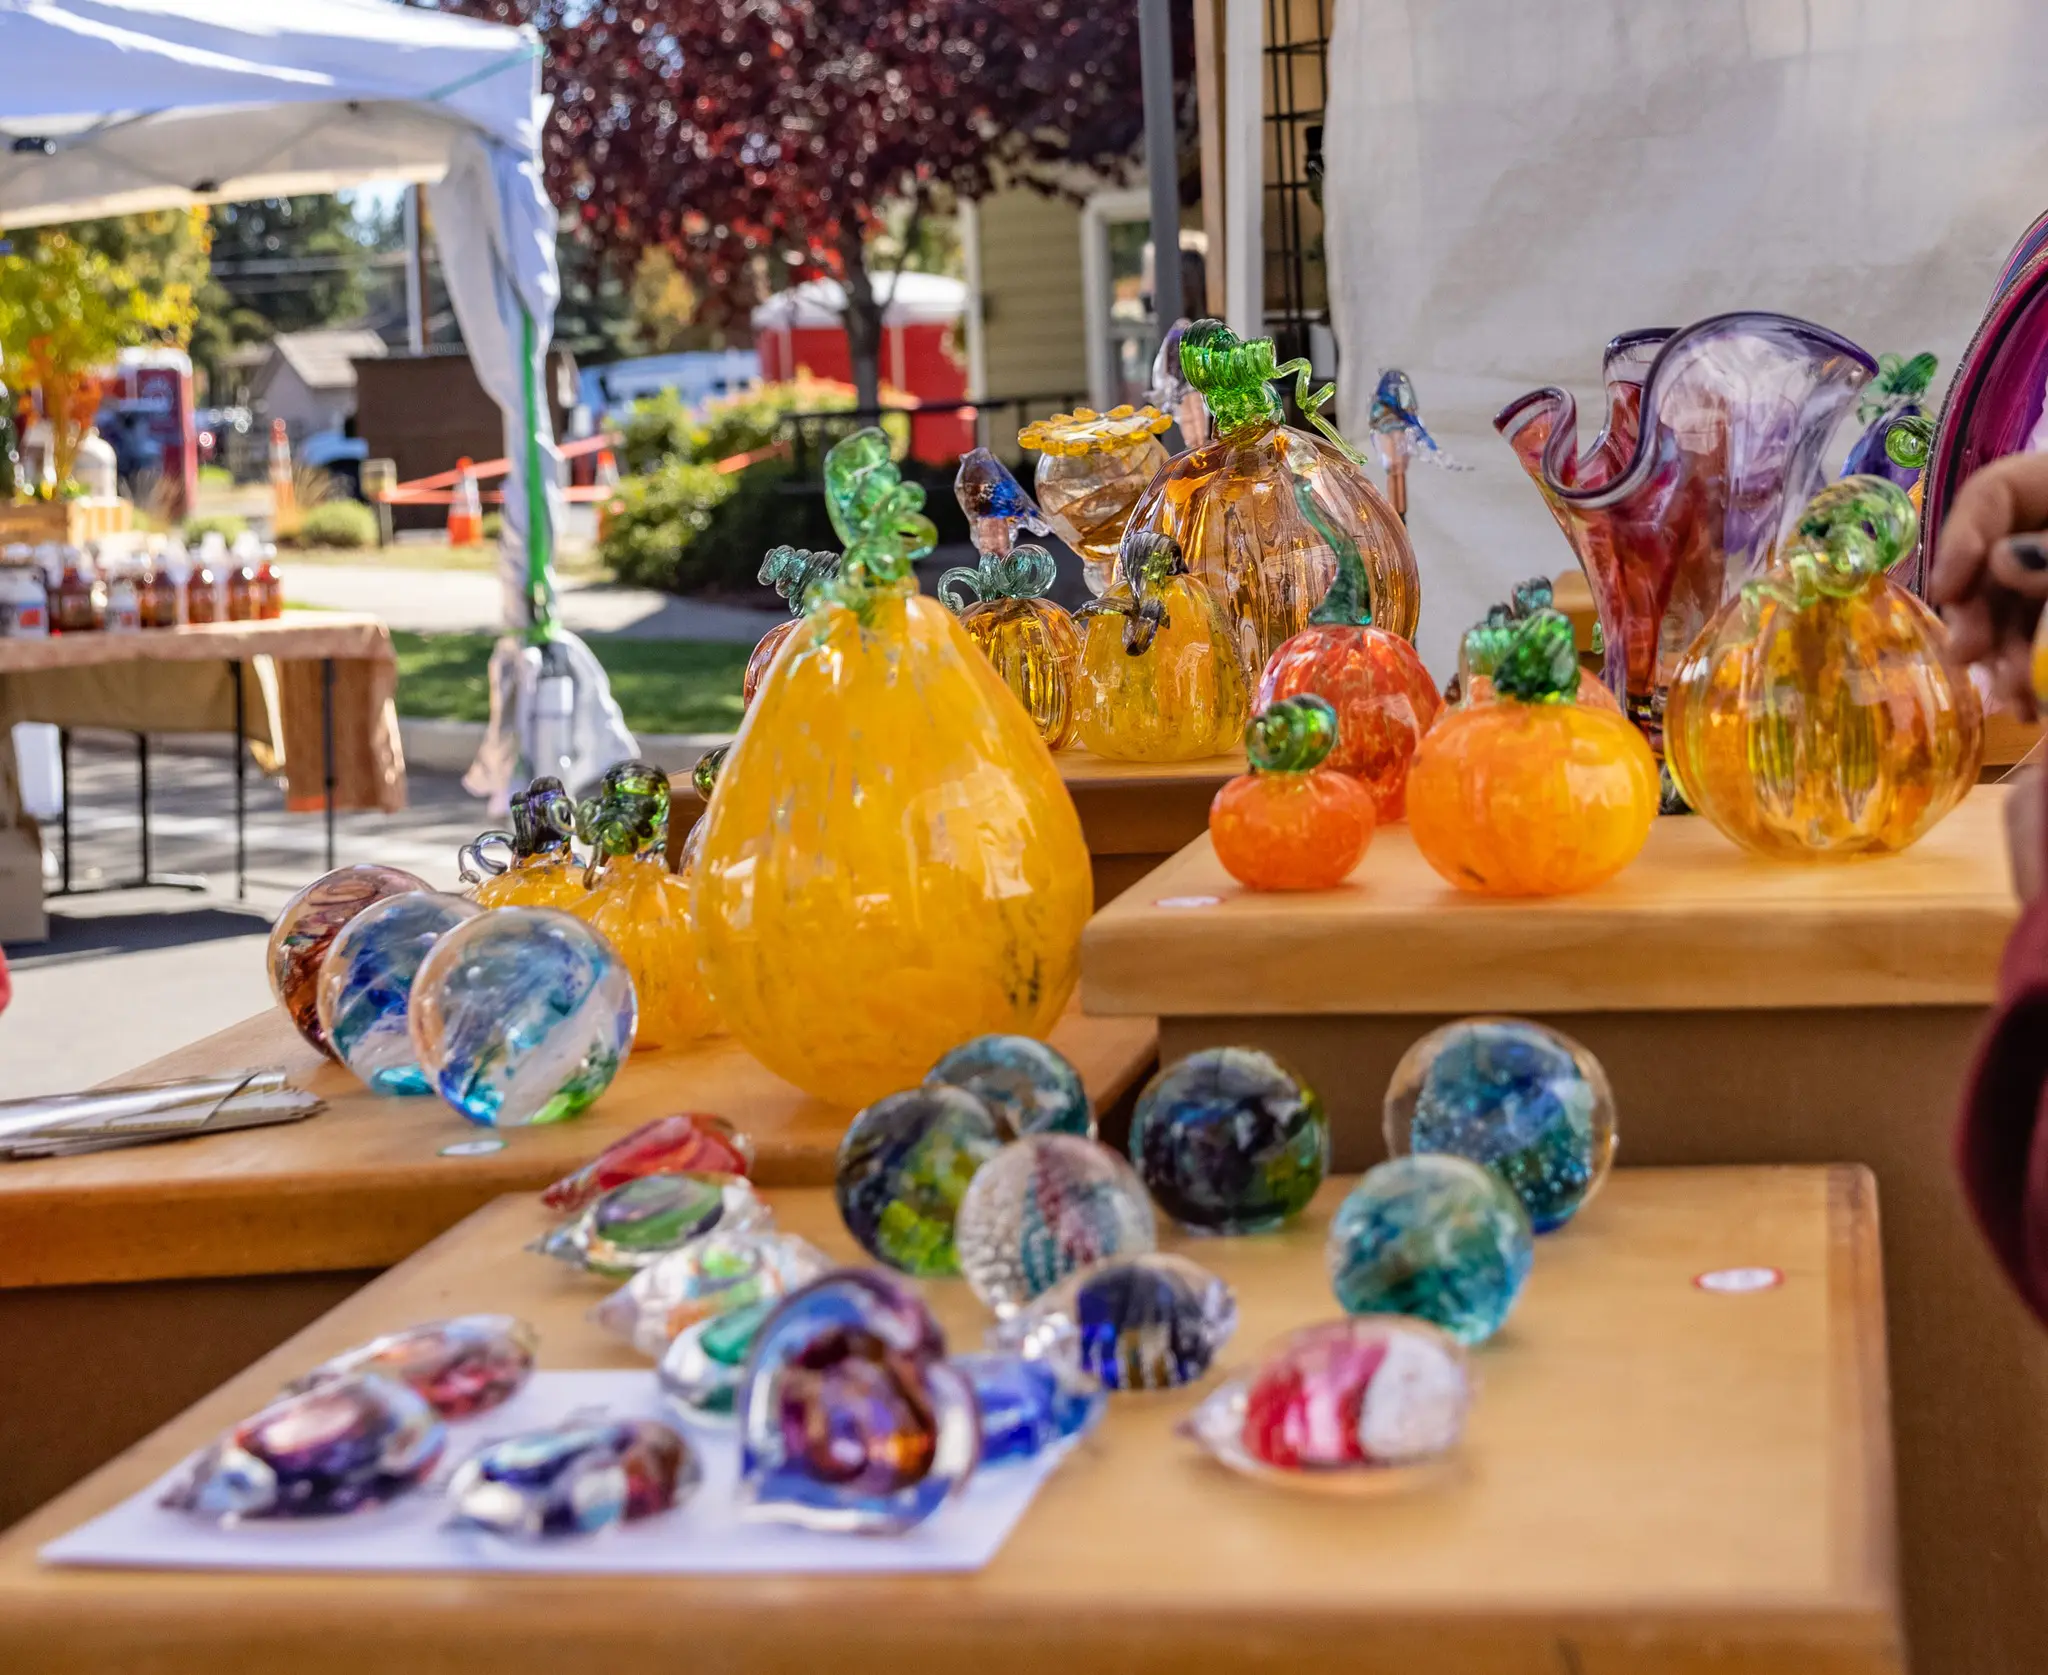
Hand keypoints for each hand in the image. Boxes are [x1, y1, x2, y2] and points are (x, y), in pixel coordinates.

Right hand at [1928, 451, 2047, 718]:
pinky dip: (2027, 675)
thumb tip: (2001, 560)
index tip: (1948, 588)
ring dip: (2001, 659)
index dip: (1963, 535)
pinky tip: (2029, 707)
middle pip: (1995, 561)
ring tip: (2012, 699)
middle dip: (1979, 614)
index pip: (1995, 491)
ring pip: (2012, 613)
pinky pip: (2035, 644)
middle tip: (1966, 656)